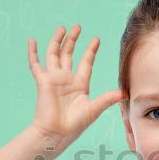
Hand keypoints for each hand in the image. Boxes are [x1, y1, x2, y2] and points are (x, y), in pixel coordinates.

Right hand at [27, 24, 126, 139]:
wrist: (56, 133)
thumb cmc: (75, 125)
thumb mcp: (95, 109)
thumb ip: (109, 98)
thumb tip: (126, 92)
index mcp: (80, 84)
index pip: (86, 62)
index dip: (90, 50)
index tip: (96, 39)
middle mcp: (67, 79)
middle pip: (69, 54)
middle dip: (73, 40)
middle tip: (78, 26)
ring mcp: (54, 79)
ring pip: (54, 55)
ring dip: (57, 41)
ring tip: (62, 28)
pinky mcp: (43, 81)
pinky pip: (35, 64)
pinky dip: (33, 52)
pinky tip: (32, 40)